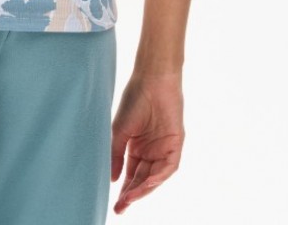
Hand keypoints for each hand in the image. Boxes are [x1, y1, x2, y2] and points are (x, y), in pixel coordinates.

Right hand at [110, 70, 184, 213]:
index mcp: (137, 147)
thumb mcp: (120, 130)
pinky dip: (159, 176)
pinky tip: (147, 182)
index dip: (124, 190)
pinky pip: (169, 166)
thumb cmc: (134, 99)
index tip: (115, 205)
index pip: (131, 174)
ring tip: (130, 198)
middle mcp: (151, 151)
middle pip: (142, 179)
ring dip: (144, 188)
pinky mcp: (176, 144)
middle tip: (121, 208)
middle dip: (132, 194)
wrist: (151, 79)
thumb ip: (116, 154)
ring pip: (155, 176)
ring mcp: (164, 148)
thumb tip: (111, 178)